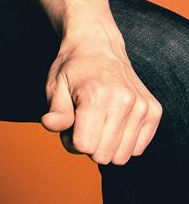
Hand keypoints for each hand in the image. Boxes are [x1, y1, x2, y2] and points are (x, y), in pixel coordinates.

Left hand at [41, 33, 162, 164]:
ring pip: (121, 157)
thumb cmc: (73, 69)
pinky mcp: (154, 111)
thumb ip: (57, 111)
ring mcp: (142, 107)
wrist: (99, 46)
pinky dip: (123, 143)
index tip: (70, 124)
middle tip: (83, 123)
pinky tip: (114, 123)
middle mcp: (124, 101)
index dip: (70, 141)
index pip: (83, 147)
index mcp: (96, 96)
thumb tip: (50, 124)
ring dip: (106, 146)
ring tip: (99, 122)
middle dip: (88, 146)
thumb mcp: (55, 87)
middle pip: (103, 156)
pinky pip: (137, 149)